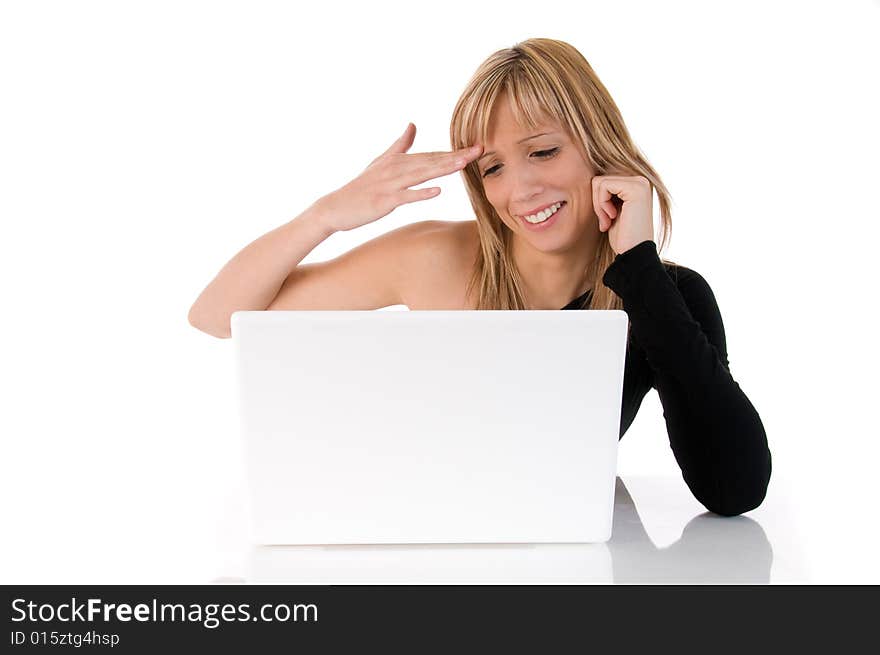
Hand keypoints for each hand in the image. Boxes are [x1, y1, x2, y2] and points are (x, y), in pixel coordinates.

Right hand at [317, 123, 482, 232]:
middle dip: (456, 155)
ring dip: (443, 168)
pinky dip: (421, 193)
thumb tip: (413, 124)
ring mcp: (390, 184)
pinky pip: (406, 196)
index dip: (454, 151)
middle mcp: (396, 169)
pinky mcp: (384, 200)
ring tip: (464, 163)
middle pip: (431, 161)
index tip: (477, 146)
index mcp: (398, 160)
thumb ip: (400, 144)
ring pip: (421, 174)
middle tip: (480, 149)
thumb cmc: (361, 187)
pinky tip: (438, 190)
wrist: (336, 206)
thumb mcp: (381, 161)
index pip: (431, 155)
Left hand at [592, 174, 654, 254]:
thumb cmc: (622, 237)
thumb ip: (605, 195)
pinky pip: (603, 185)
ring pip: (599, 182)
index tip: (606, 220)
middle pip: (600, 180)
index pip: (603, 182)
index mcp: (636, 185)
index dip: (598, 202)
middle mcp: (640, 181)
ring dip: (598, 205)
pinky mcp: (635, 188)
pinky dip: (601, 204)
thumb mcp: (611, 212)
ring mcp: (639, 183)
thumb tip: (590, 182)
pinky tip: (611, 218)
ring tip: (608, 221)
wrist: (633, 253)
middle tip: (606, 222)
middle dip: (597, 203)